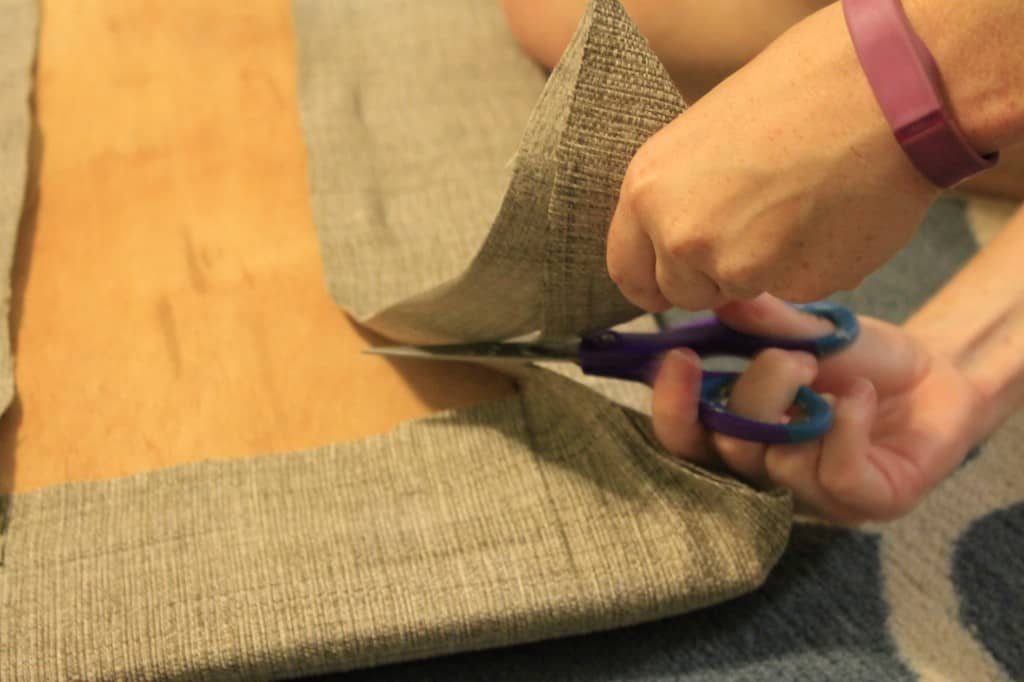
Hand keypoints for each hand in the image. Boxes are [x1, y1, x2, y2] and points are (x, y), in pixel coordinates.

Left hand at [606, 3, 937, 311]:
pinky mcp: (795, 284)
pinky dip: (809, 265)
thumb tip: (675, 244)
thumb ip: (679, 199)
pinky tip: (829, 216)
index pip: (628, 273)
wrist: (881, 90)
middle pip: (683, 292)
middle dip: (711, 276)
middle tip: (752, 227)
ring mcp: (738, 267)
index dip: (655, 279)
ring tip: (797, 208)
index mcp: (646, 192)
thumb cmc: (795, 94)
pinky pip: (793, 289)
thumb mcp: (701, 141)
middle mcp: (681, 236)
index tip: (675, 279)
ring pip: (739, 292)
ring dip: (762, 269)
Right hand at [651, 295, 984, 521]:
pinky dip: (844, 424)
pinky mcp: (864, 502)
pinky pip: (832, 472)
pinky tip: (858, 396)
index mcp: (740, 428)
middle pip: (723, 447)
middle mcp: (766, 468)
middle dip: (750, 394)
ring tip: (827, 366)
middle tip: (786, 355)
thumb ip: (764, 322)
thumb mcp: (808, 331)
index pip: (684, 435)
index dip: (671, 405)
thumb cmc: (861, 359)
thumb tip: (719, 299)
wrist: (938, 374)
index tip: (680, 356)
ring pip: (774, 460)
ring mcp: (813, 492)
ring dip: (799, 403)